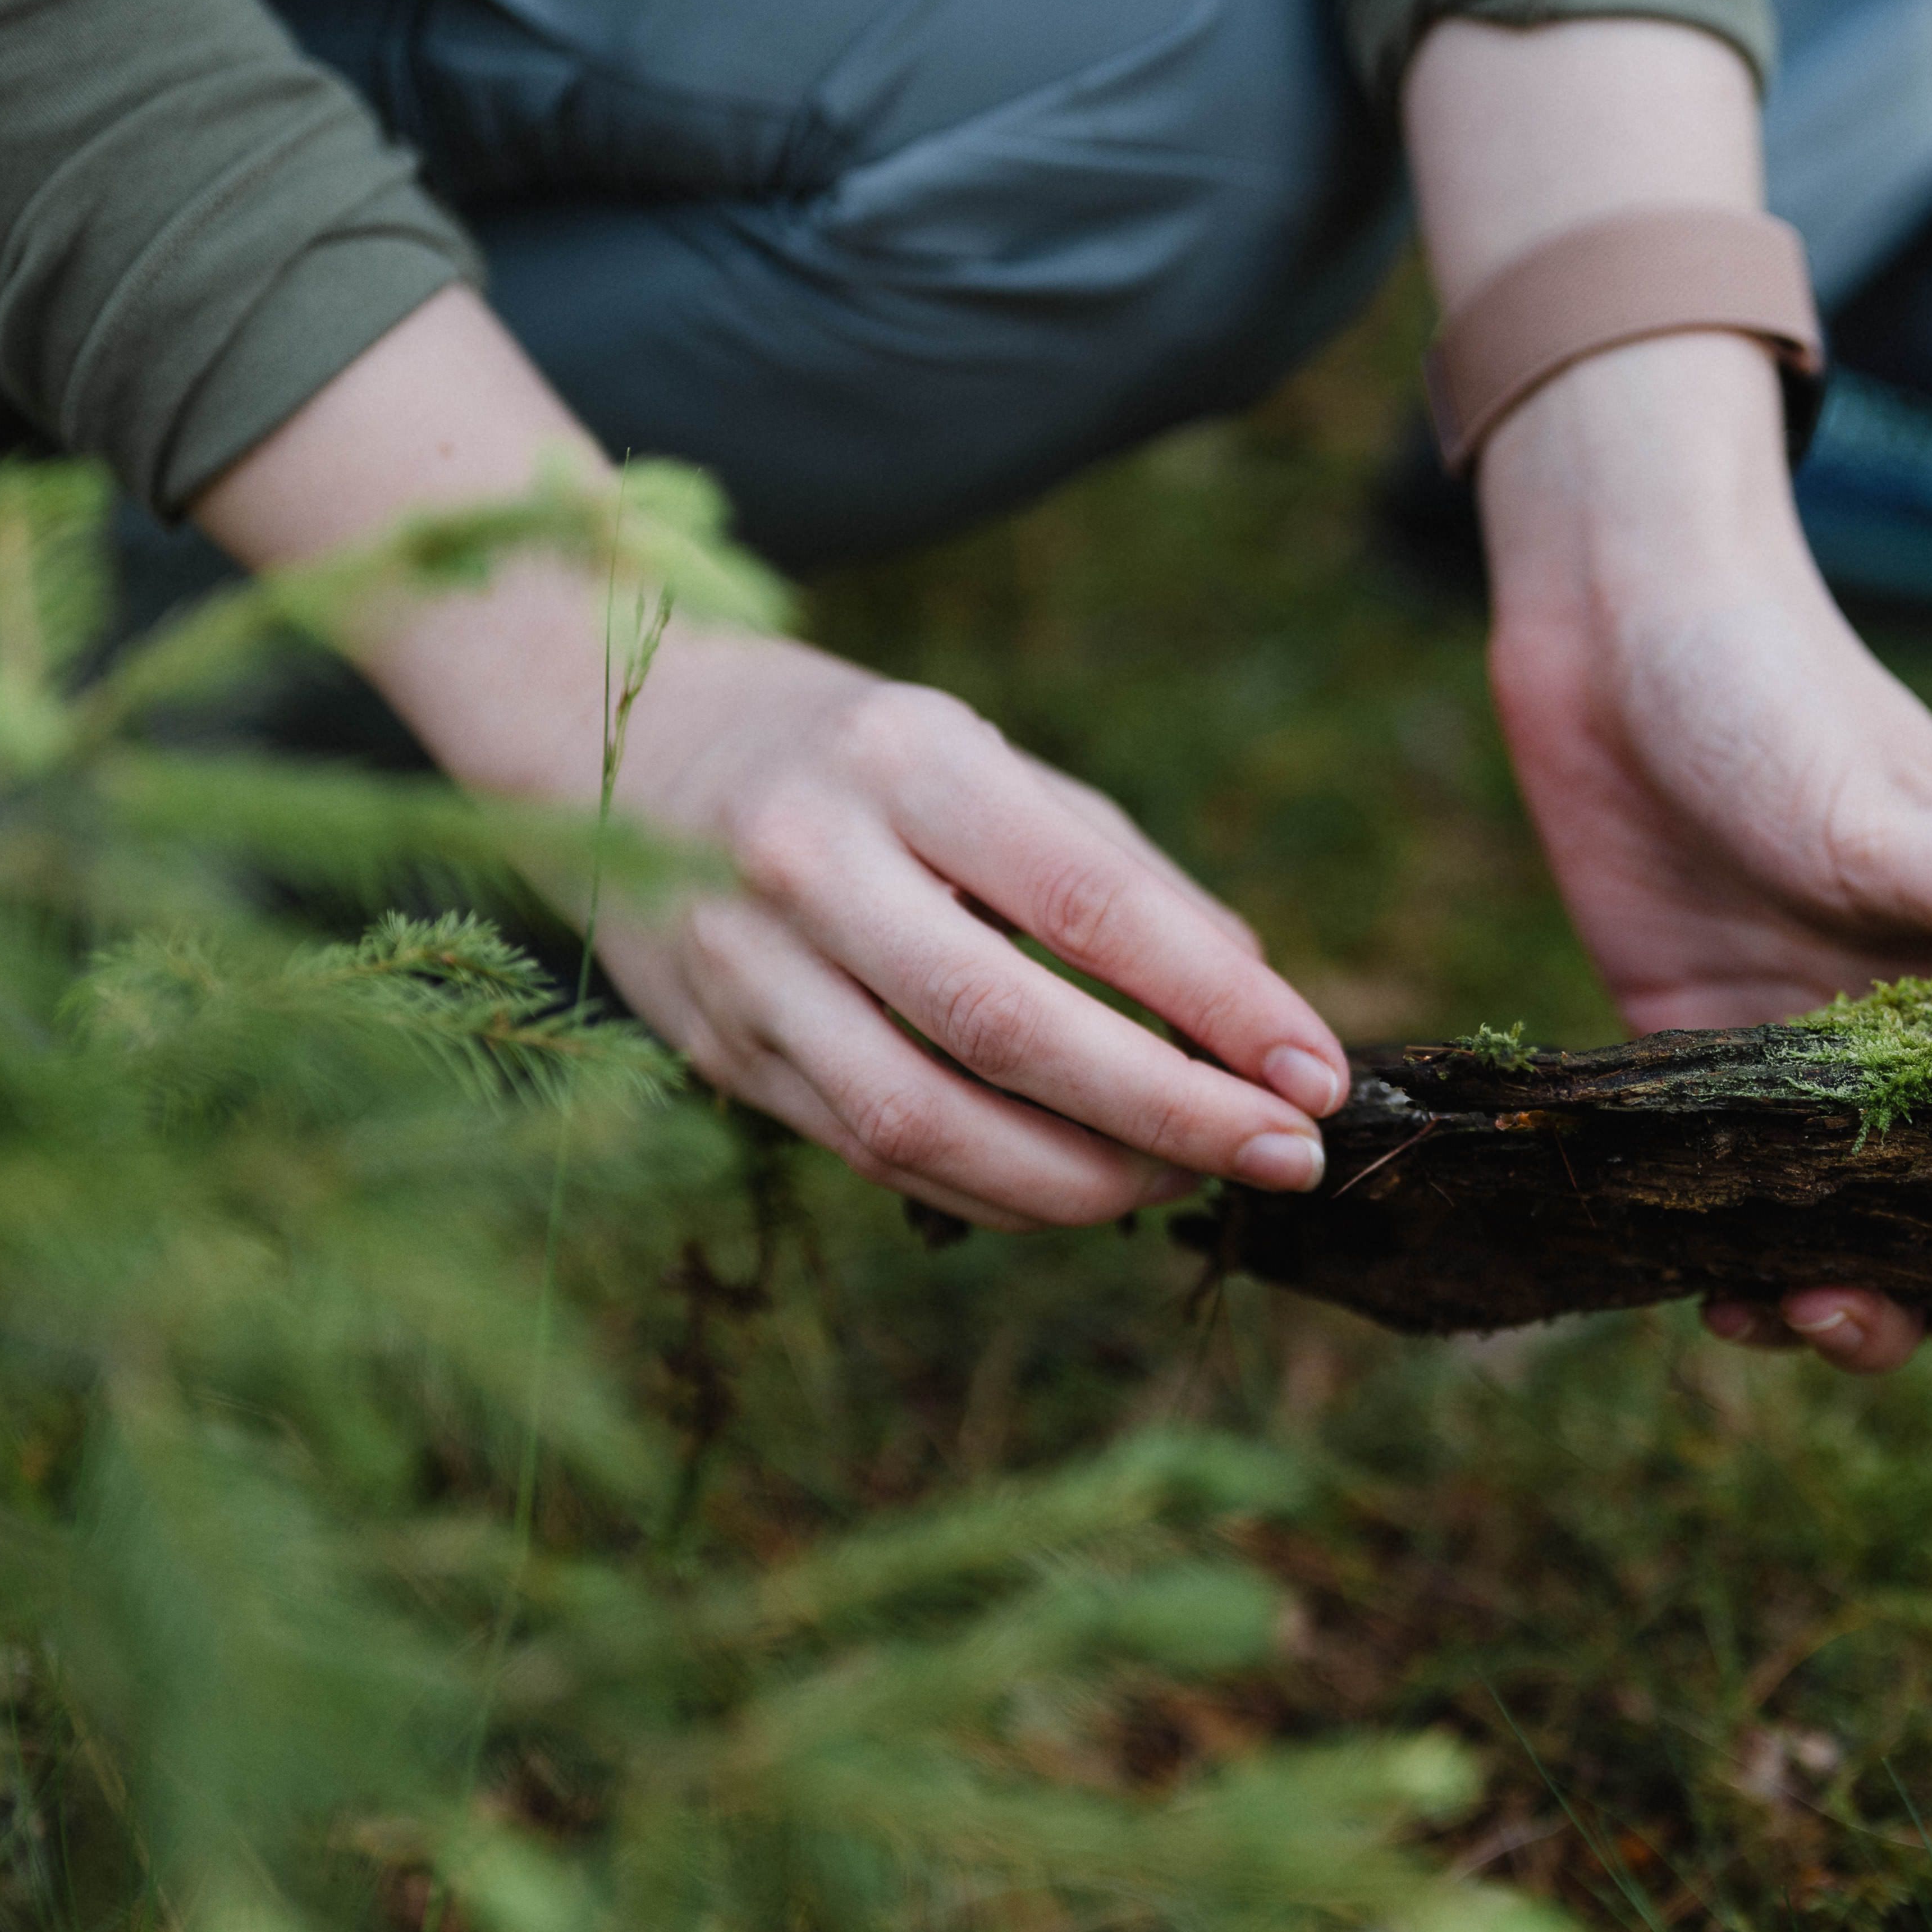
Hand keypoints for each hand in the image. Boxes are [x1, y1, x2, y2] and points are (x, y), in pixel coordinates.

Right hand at [582, 631, 1347, 1227]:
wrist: (612, 742)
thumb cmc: (859, 758)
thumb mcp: (996, 766)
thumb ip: (1128, 880)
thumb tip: (1261, 1005)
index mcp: (907, 760)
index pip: (1090, 902)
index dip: (1218, 1005)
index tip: (1319, 1073)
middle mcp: (811, 860)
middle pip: (1011, 1030)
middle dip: (1170, 1116)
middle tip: (1285, 1156)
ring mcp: (746, 966)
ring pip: (929, 1123)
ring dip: (1084, 1183)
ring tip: (1190, 1182)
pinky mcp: (717, 1050)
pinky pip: (876, 1153)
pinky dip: (998, 1189)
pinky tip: (1084, 1188)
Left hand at [1403, 19, 1931, 1376]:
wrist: (1619, 621)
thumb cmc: (1779, 692)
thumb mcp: (1899, 815)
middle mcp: (1895, 1030)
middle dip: (1913, 1292)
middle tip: (1864, 1323)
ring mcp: (1787, 1044)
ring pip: (1821, 1212)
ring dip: (1811, 1286)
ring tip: (1771, 1319)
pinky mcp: (1680, 1043)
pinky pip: (1708, 1178)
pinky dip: (1709, 1246)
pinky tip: (1695, 1296)